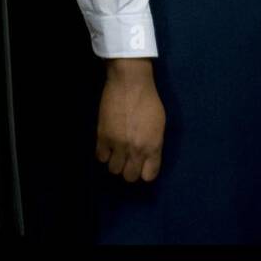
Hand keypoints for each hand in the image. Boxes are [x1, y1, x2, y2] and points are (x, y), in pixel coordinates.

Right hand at [96, 58, 164, 182]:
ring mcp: (118, 145)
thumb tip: (147, 157)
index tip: (142, 165)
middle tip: (128, 158)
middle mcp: (136, 149)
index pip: (149, 176)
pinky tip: (108, 144)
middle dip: (129, 169)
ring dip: (115, 162)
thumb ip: (154, 143)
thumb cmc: (149, 100)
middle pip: (129, 177)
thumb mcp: (160, 124)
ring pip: (113, 170)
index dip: (144, 171)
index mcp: (153, 146)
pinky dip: (104, 153)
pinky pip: (101, 158)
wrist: (130, 84)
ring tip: (117, 150)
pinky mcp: (102, 138)